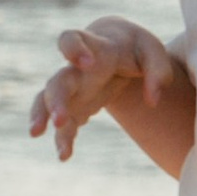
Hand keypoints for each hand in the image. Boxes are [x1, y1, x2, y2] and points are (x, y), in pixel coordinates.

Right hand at [29, 18, 181, 159]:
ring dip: (42, 118)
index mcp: (96, 47)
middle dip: (56, 100)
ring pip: (47, 102)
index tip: (87, 63)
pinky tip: (64, 156)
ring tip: (37, 134)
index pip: (72, 38)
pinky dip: (63, 138)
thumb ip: (159, 72)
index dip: (74, 49)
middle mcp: (77, 69)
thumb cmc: (136, 48)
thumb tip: (153, 101)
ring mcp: (72, 89)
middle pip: (57, 81)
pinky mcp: (74, 107)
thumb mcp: (154, 52)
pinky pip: (63, 123)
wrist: (118, 48)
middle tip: (59, 121)